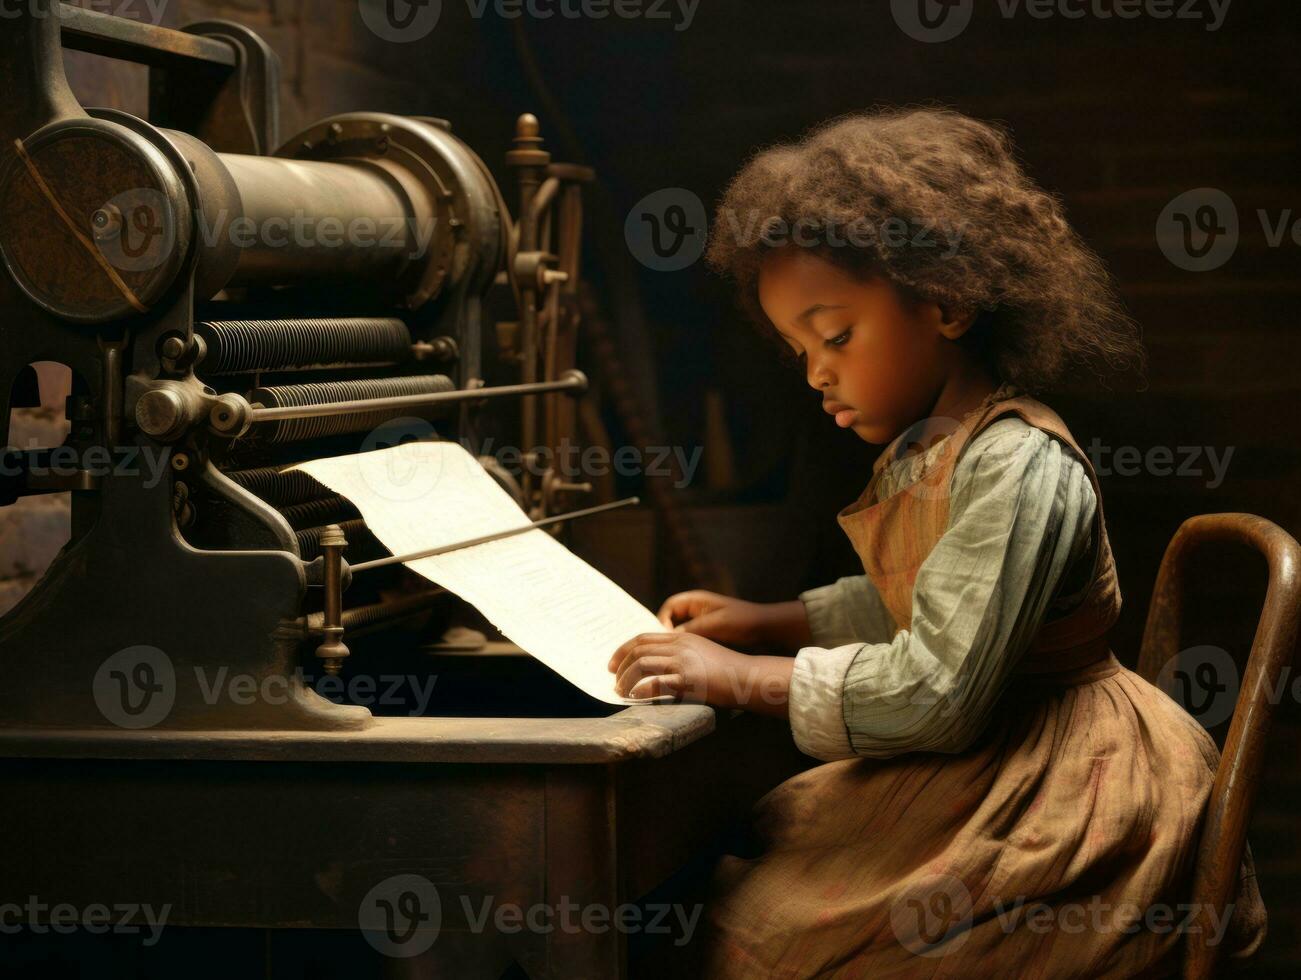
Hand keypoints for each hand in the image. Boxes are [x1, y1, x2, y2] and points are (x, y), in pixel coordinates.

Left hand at [608, 631, 748, 702]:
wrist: (748, 677)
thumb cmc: (727, 670)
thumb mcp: (701, 651)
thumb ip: (680, 652)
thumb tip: (655, 664)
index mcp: (682, 637)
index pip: (644, 637)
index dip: (624, 649)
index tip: (613, 663)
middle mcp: (680, 645)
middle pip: (638, 649)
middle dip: (620, 664)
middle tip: (613, 679)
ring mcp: (683, 661)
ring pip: (641, 664)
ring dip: (626, 679)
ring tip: (621, 691)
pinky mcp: (688, 679)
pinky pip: (655, 683)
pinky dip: (640, 690)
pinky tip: (634, 697)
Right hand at [656, 591, 812, 650]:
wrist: (763, 626)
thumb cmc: (742, 621)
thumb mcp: (715, 624)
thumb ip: (692, 629)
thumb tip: (670, 637)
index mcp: (696, 599)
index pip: (669, 606)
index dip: (663, 620)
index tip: (666, 637)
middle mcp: (696, 606)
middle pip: (671, 617)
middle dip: (666, 631)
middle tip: (666, 648)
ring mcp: (701, 618)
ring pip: (679, 628)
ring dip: (675, 639)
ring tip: (674, 654)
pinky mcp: (707, 629)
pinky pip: (689, 635)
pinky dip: (685, 644)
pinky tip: (686, 656)